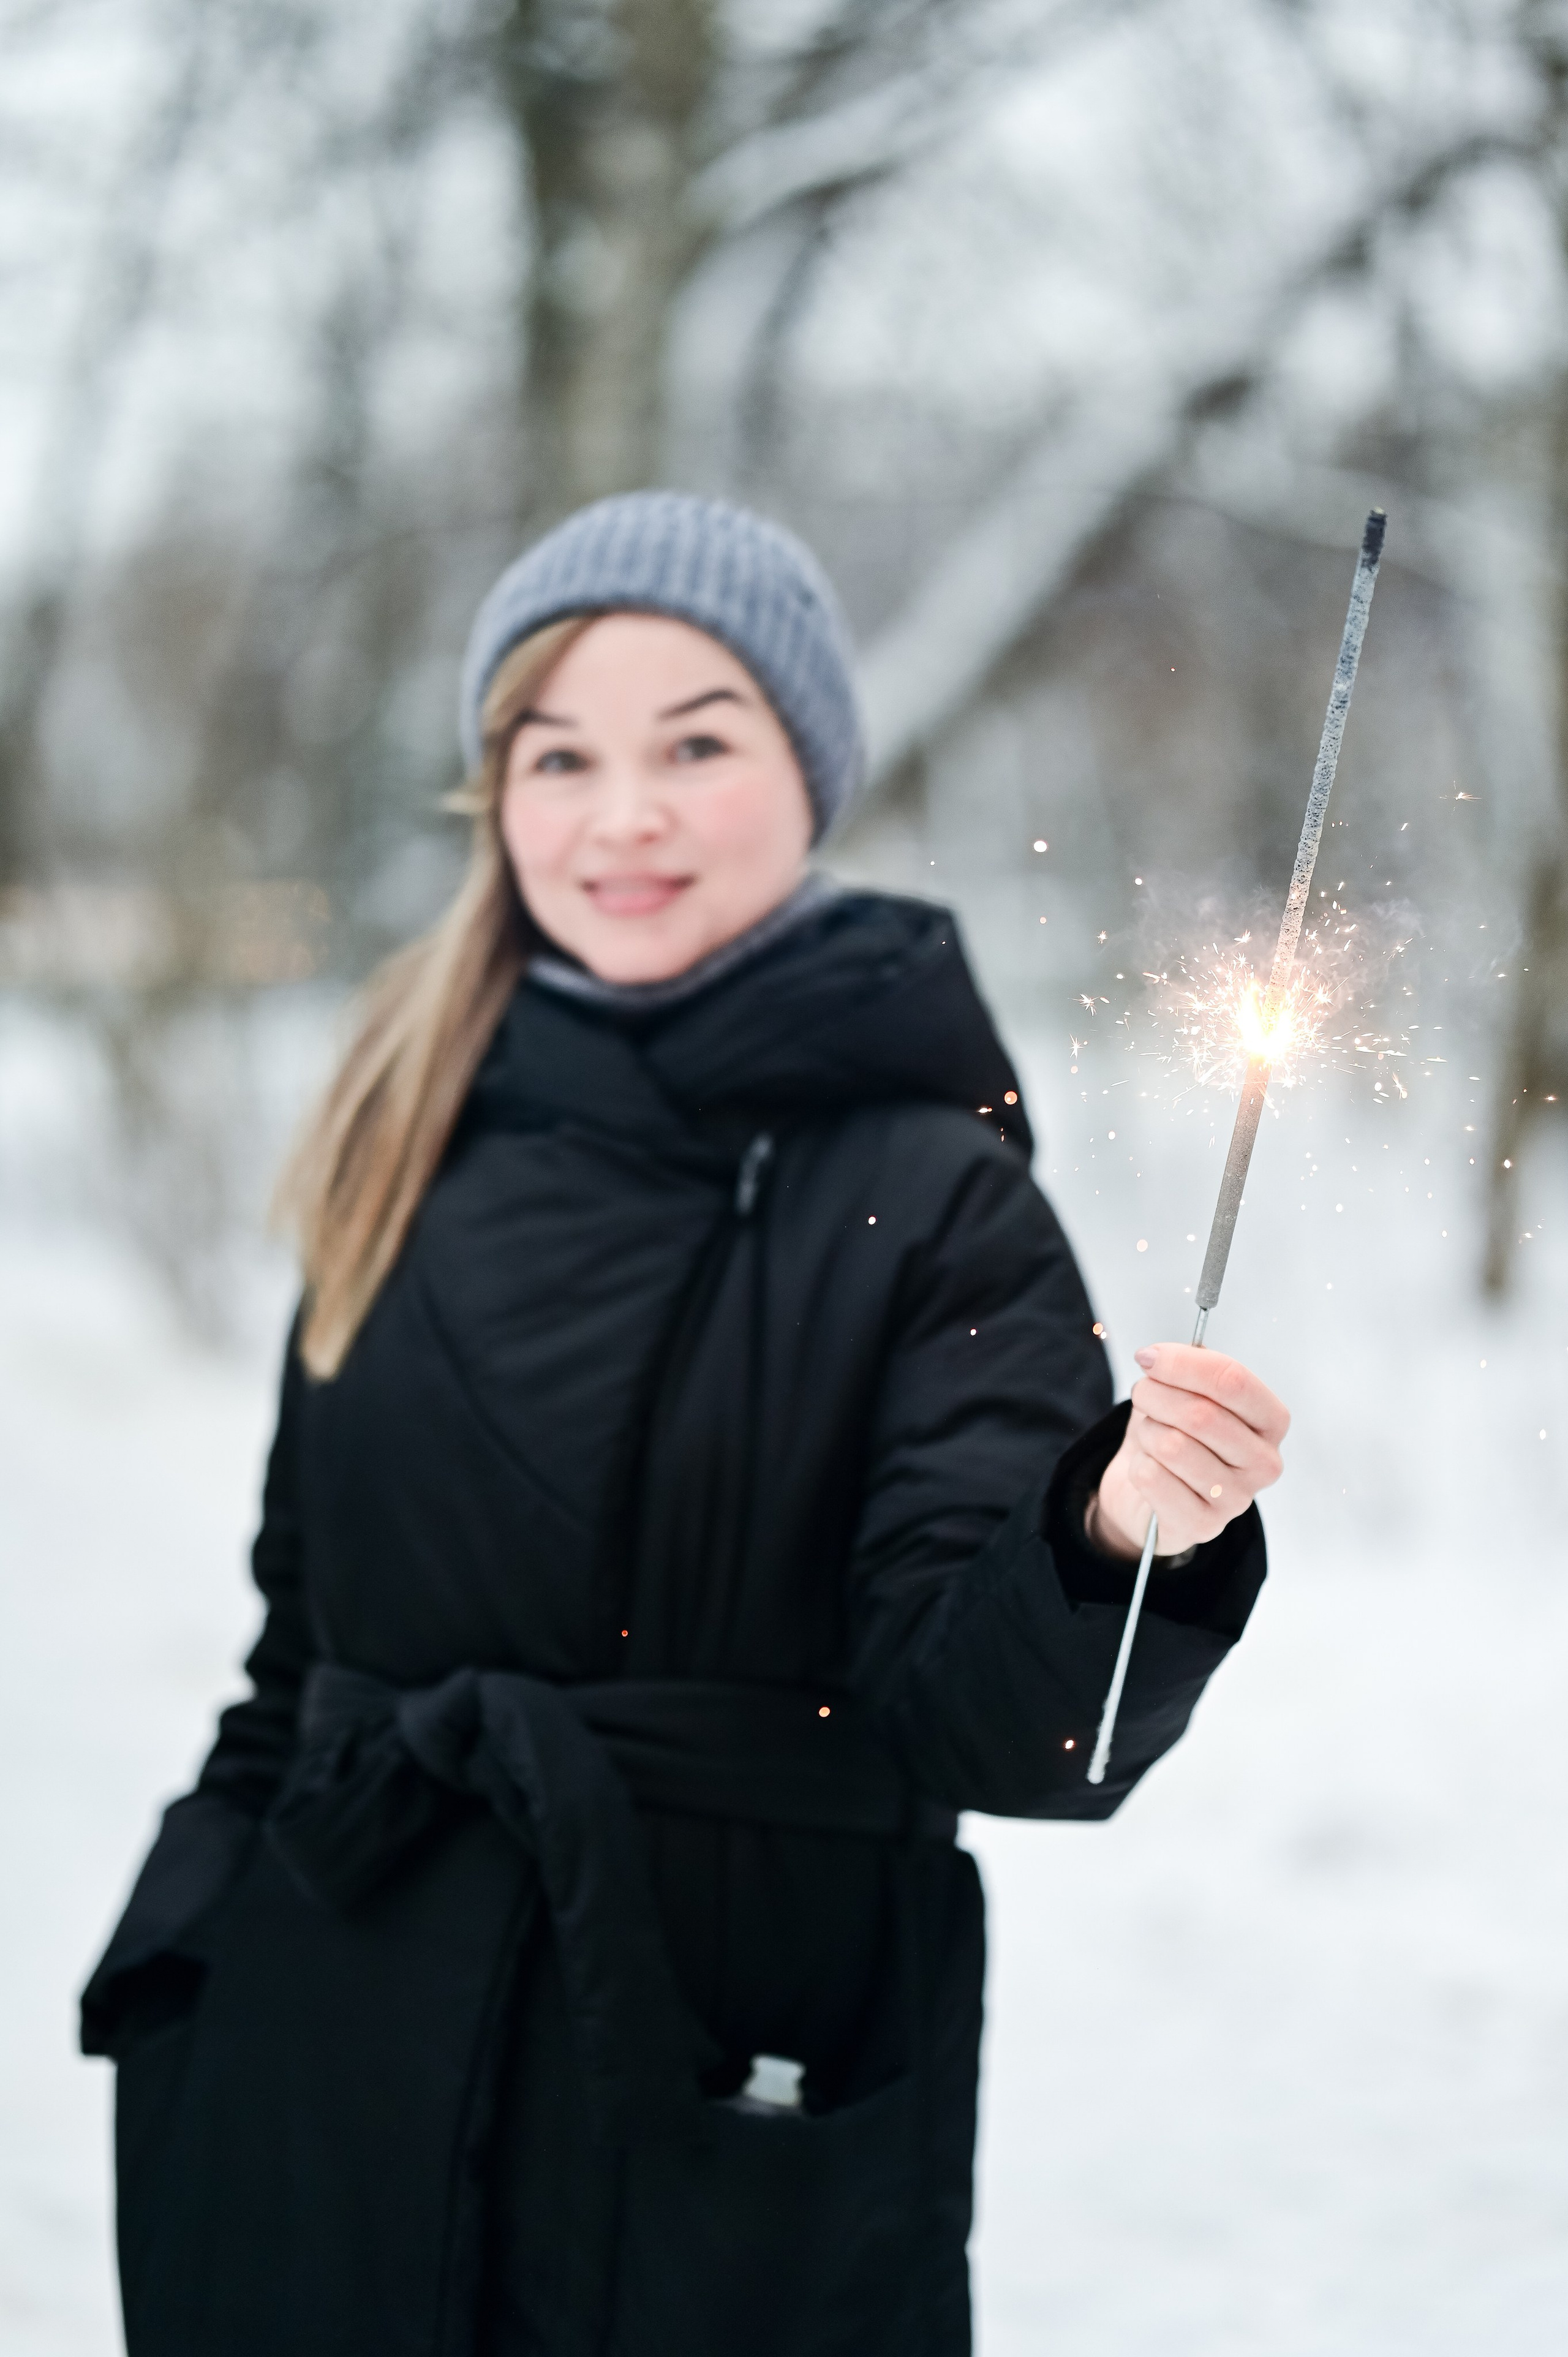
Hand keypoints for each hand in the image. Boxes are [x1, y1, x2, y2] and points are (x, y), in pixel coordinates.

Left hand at [1086, 1344, 1288, 1562]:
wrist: (1150, 1492)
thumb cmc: (1176, 1434)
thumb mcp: (1185, 1391)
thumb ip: (1184, 1368)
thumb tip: (1157, 1358)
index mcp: (1271, 1421)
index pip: (1233, 1381)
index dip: (1182, 1364)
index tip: (1147, 1356)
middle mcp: (1264, 1463)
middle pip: (1201, 1414)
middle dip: (1156, 1394)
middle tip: (1142, 1392)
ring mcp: (1237, 1499)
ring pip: (1173, 1445)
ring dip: (1147, 1431)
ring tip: (1149, 1435)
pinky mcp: (1203, 1525)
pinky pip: (1153, 1477)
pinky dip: (1139, 1465)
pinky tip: (1149, 1469)